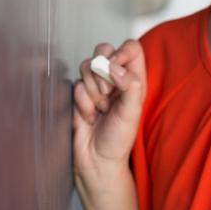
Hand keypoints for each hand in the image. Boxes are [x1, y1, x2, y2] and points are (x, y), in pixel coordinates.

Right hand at [72, 39, 146, 181]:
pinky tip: (89, 117)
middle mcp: (115, 79)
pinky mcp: (80, 94)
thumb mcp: (132, 113)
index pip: (131, 48)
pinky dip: (82, 102)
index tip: (115, 69)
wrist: (96, 161)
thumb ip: (129, 85)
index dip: (121, 52)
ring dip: (92, 91)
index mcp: (134, 80)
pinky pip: (76, 85)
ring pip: (86, 66)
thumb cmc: (118, 141)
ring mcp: (96, 85)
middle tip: (107, 94)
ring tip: (101, 110)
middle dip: (101, 71)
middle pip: (104, 50)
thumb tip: (115, 65)